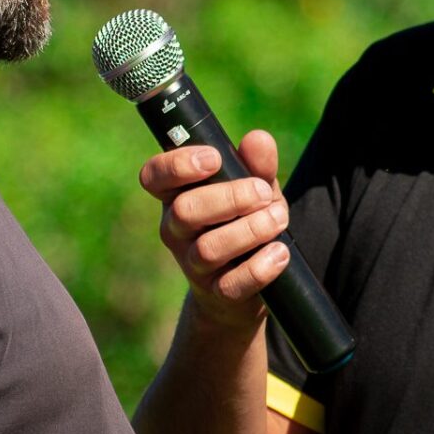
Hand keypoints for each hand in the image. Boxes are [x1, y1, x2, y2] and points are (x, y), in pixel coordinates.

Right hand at [138, 129, 290, 329]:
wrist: (246, 286)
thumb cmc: (244, 222)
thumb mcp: (254, 188)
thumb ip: (257, 165)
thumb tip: (257, 139)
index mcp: (176, 195)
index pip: (153, 176)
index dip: (178, 165)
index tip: (215, 159)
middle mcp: (175, 229)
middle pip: (185, 210)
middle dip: (230, 198)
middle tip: (263, 193)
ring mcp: (192, 264)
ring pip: (208, 248)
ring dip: (250, 230)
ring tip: (278, 220)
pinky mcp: (215, 293)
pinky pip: (231, 284)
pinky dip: (260, 267)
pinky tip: (280, 252)